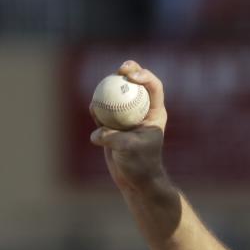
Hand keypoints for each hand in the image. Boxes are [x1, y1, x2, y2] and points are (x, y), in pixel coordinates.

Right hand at [89, 60, 168, 192]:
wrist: (136, 180)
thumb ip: (114, 138)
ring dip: (108, 90)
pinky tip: (94, 111)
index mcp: (154, 113)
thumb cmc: (140, 165)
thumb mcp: (130, 150)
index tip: (130, 76)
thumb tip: (98, 132)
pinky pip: (102, 110)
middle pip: (135, 84)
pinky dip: (97, 109)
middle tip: (119, 69)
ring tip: (102, 95)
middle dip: (128, 71)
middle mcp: (142, 111)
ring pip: (116, 94)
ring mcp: (127, 116)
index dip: (144, 76)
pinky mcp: (113, 125)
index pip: (154, 87)